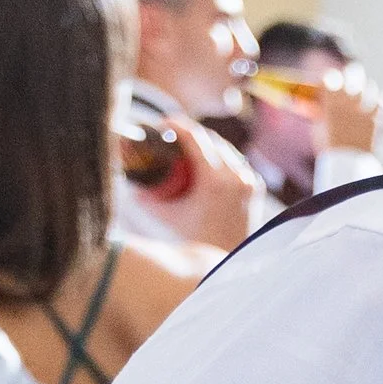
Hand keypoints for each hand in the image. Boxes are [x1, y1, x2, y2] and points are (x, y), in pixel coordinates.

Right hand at [139, 115, 263, 255]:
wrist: (228, 261)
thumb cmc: (196, 241)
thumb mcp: (167, 216)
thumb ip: (146, 199)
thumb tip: (127, 185)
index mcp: (215, 180)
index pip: (195, 137)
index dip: (178, 125)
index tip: (163, 122)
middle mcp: (236, 177)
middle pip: (211, 139)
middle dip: (190, 132)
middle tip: (171, 134)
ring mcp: (249, 181)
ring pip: (226, 149)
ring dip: (207, 143)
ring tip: (188, 144)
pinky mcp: (255, 187)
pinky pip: (237, 162)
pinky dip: (222, 157)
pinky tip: (209, 158)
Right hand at [314, 70, 382, 155]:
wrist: (347, 165)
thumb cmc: (329, 149)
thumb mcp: (318, 128)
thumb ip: (321, 112)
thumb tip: (322, 105)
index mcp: (329, 100)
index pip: (329, 75)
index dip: (330, 77)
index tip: (330, 81)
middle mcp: (347, 99)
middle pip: (353, 72)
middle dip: (352, 73)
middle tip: (352, 78)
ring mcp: (364, 107)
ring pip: (370, 86)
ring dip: (367, 89)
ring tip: (366, 95)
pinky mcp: (378, 117)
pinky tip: (380, 104)